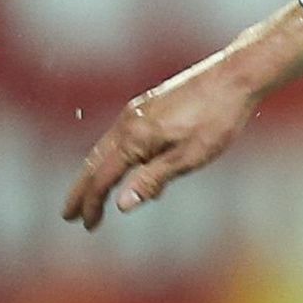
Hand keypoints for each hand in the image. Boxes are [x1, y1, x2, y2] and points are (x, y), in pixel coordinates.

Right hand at [62, 3, 302, 228]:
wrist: (234, 77)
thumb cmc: (216, 120)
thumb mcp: (189, 158)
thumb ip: (152, 180)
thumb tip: (120, 205)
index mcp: (134, 139)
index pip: (102, 178)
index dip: (91, 203)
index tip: (84, 225)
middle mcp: (128, 123)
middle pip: (95, 162)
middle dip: (82, 190)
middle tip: (68, 215)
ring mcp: (137, 112)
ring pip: (107, 149)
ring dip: (96, 174)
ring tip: (92, 196)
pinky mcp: (149, 106)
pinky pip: (122, 138)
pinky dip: (115, 159)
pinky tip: (131, 170)